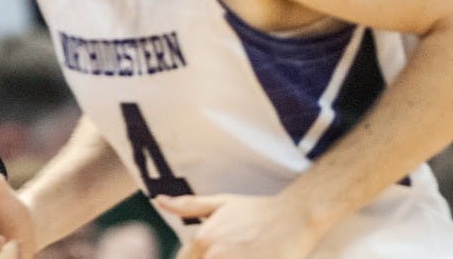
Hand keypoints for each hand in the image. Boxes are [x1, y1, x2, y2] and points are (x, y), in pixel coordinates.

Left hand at [156, 193, 320, 258]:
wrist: (295, 217)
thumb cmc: (258, 210)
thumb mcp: (221, 203)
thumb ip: (187, 205)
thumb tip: (158, 200)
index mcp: (204, 240)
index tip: (208, 253)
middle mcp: (215, 256)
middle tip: (231, 249)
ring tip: (241, 252)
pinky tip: (249, 256)